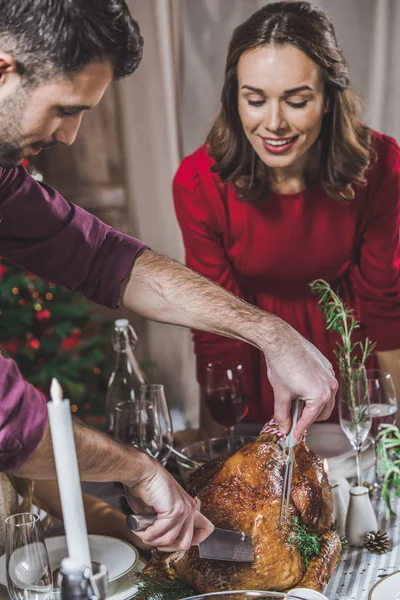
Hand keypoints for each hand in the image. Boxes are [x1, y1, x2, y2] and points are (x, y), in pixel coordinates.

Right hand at [124, 456, 213, 551]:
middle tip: (152, 539)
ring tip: (142, 531)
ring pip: (170, 541)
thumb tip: (158, 539)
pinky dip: (148, 534)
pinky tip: (141, 527)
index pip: (205, 529)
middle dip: (165, 546)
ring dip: (152, 540)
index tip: (175, 542)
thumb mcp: (156, 510)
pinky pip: (162, 534)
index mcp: (188, 507)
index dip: (193, 541)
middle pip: (186, 543)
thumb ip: (162, 525)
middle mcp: (190, 508)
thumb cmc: (145, 486)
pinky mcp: (176, 510)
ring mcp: (184, 510)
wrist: (141, 471)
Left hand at [263, 319, 337, 442]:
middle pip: (321, 413)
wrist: (281, 341)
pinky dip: (314, 391)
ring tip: (295, 402)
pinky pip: (324, 385)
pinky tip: (299, 387)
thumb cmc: (281, 366)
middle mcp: (330, 386)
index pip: (309, 420)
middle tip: (292, 420)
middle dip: (307, 418)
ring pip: (325, 399)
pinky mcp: (327, 367)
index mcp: (320, 396)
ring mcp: (330, 376)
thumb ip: (283, 415)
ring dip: (312, 405)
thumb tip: (284, 429)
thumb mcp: (280, 395)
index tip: (293, 438)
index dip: (299, 431)